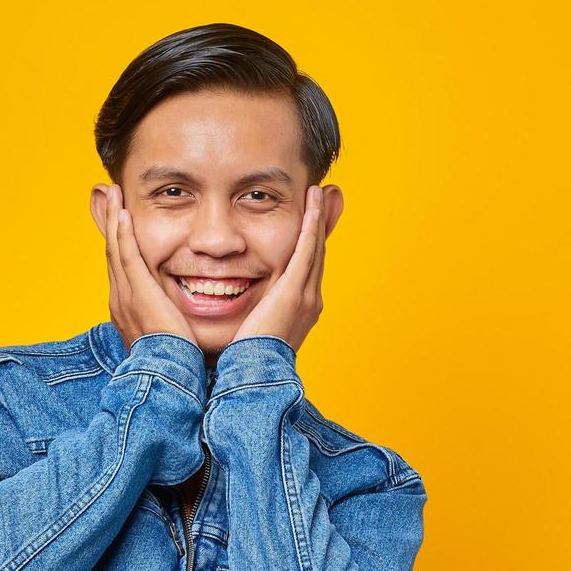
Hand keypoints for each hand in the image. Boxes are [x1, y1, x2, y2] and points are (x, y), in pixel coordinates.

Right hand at [102, 183, 197, 350]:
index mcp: (127, 309)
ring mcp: (125, 295)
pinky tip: (122, 212)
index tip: (120, 223)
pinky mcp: (136, 292)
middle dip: (110, 224)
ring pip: (115, 249)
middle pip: (112, 253)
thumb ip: (173, 323)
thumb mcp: (169, 338)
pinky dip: (122, 233)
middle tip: (109, 198)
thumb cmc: (172, 363)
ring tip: (112, 194)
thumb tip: (184, 321)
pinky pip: (126, 255)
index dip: (118, 243)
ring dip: (113, 219)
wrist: (166, 377)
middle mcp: (120, 299)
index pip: (122, 269)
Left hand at [231, 184, 326, 352]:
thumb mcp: (254, 332)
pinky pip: (307, 250)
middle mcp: (309, 300)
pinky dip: (311, 225)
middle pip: (317, 254)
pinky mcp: (295, 291)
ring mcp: (305, 295)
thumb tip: (241, 310)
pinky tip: (313, 203)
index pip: (307, 268)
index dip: (312, 242)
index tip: (314, 219)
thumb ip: (252, 315)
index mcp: (299, 309)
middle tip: (329, 196)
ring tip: (321, 192)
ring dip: (320, 218)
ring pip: (315, 248)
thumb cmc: (249, 362)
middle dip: (323, 224)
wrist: (256, 377)